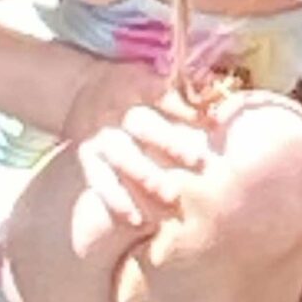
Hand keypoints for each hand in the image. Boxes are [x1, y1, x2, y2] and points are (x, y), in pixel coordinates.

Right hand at [62, 64, 205, 237]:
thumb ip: (184, 95)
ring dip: (146, 176)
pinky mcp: (87, 158)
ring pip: (122, 155)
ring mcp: (99, 134)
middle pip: (141, 123)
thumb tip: (219, 111)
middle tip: (198, 161)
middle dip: (170, 142)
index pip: (162, 92)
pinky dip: (118, 201)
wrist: (81, 92)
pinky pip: (100, 181)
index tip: (214, 124)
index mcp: (136, 84)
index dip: (187, 108)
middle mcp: (115, 108)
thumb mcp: (154, 81)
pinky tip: (137, 220)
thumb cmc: (133, 91)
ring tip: (170, 195)